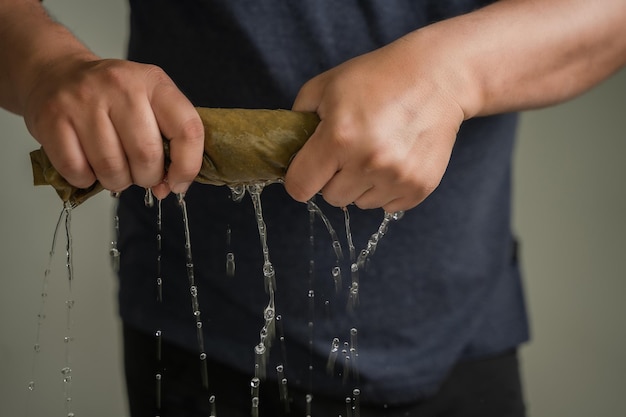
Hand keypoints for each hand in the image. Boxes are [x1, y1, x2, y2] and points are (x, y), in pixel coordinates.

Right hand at [23, 55, 203, 198]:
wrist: (56, 73)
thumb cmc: (111, 96)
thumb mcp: (150, 102)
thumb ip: (169, 140)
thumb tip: (171, 186)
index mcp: (153, 82)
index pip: (187, 130)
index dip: (187, 166)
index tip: (178, 181)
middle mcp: (120, 86)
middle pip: (147, 156)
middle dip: (147, 177)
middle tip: (139, 172)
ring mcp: (83, 101)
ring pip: (112, 168)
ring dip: (117, 181)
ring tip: (114, 168)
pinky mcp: (53, 119)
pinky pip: (77, 171)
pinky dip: (86, 179)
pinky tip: (88, 164)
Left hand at [285, 36, 465, 212]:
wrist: (437, 78)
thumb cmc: (377, 78)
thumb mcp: (325, 86)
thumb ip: (297, 121)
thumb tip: (287, 152)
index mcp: (338, 138)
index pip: (300, 187)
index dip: (299, 179)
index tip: (308, 169)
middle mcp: (368, 162)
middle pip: (331, 198)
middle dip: (333, 178)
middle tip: (347, 152)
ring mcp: (396, 177)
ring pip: (359, 204)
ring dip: (360, 184)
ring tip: (374, 152)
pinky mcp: (419, 187)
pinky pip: (387, 206)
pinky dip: (385, 189)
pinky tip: (393, 160)